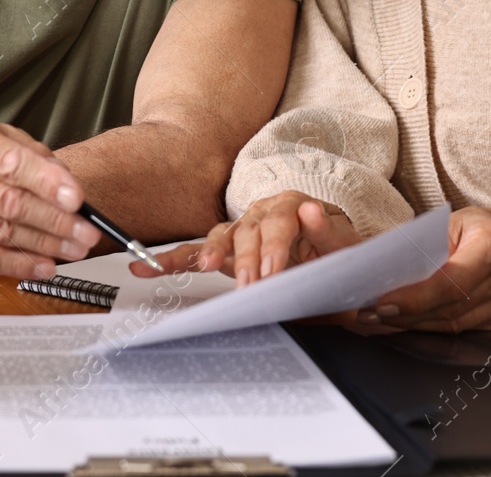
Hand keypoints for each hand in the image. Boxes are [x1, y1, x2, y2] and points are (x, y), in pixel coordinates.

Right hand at [0, 115, 101, 279]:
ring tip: (75, 249)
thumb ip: (26, 150)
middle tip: (87, 232)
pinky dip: (16, 265)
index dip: (46, 182)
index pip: (8, 163)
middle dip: (54, 221)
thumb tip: (63, 179)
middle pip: (7, 204)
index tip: (76, 197)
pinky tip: (43, 266)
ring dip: (43, 245)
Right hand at [130, 190, 361, 284]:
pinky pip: (195, 253)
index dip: (275, 244)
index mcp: (290, 206)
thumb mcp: (344, 244)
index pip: (280, 220)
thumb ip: (328, 231)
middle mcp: (261, 213)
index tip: (273, 270)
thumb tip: (311, 210)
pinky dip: (173, 260)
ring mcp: (240, 230)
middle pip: (248, 229)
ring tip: (203, 266)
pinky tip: (147, 265)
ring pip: (220, 237)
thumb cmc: (335, 253)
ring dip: (209, 253)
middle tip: (249, 284)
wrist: (332, 261)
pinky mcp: (225, 250)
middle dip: (246, 257)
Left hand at [365, 204, 490, 331]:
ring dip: (416, 324)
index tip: (382, 304)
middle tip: (370, 314)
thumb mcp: (452, 222)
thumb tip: (385, 271)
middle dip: (406, 314)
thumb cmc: (481, 226)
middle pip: (451, 308)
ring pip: (457, 325)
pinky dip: (436, 327)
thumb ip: (424, 246)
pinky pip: (467, 329)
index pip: (452, 282)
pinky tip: (413, 322)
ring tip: (384, 319)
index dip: (415, 298)